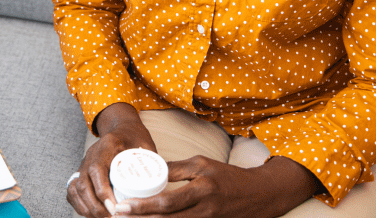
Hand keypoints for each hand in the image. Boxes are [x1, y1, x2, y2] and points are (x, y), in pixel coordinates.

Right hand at [68, 103, 156, 217]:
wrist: (121, 127)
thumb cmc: (135, 136)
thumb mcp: (147, 145)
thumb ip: (151, 163)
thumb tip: (160, 187)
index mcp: (107, 145)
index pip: (97, 169)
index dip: (102, 191)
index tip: (113, 207)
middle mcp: (91, 154)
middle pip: (83, 183)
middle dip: (95, 206)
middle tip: (111, 217)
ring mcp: (84, 163)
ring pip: (75, 188)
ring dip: (87, 208)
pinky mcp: (81, 172)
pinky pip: (72, 190)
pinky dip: (79, 205)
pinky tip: (91, 214)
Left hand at [113, 155, 320, 217]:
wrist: (257, 195)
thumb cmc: (226, 175)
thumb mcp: (202, 163)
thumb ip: (176, 169)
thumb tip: (151, 169)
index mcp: (201, 190)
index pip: (166, 202)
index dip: (142, 206)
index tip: (122, 206)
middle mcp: (203, 210)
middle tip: (118, 216)